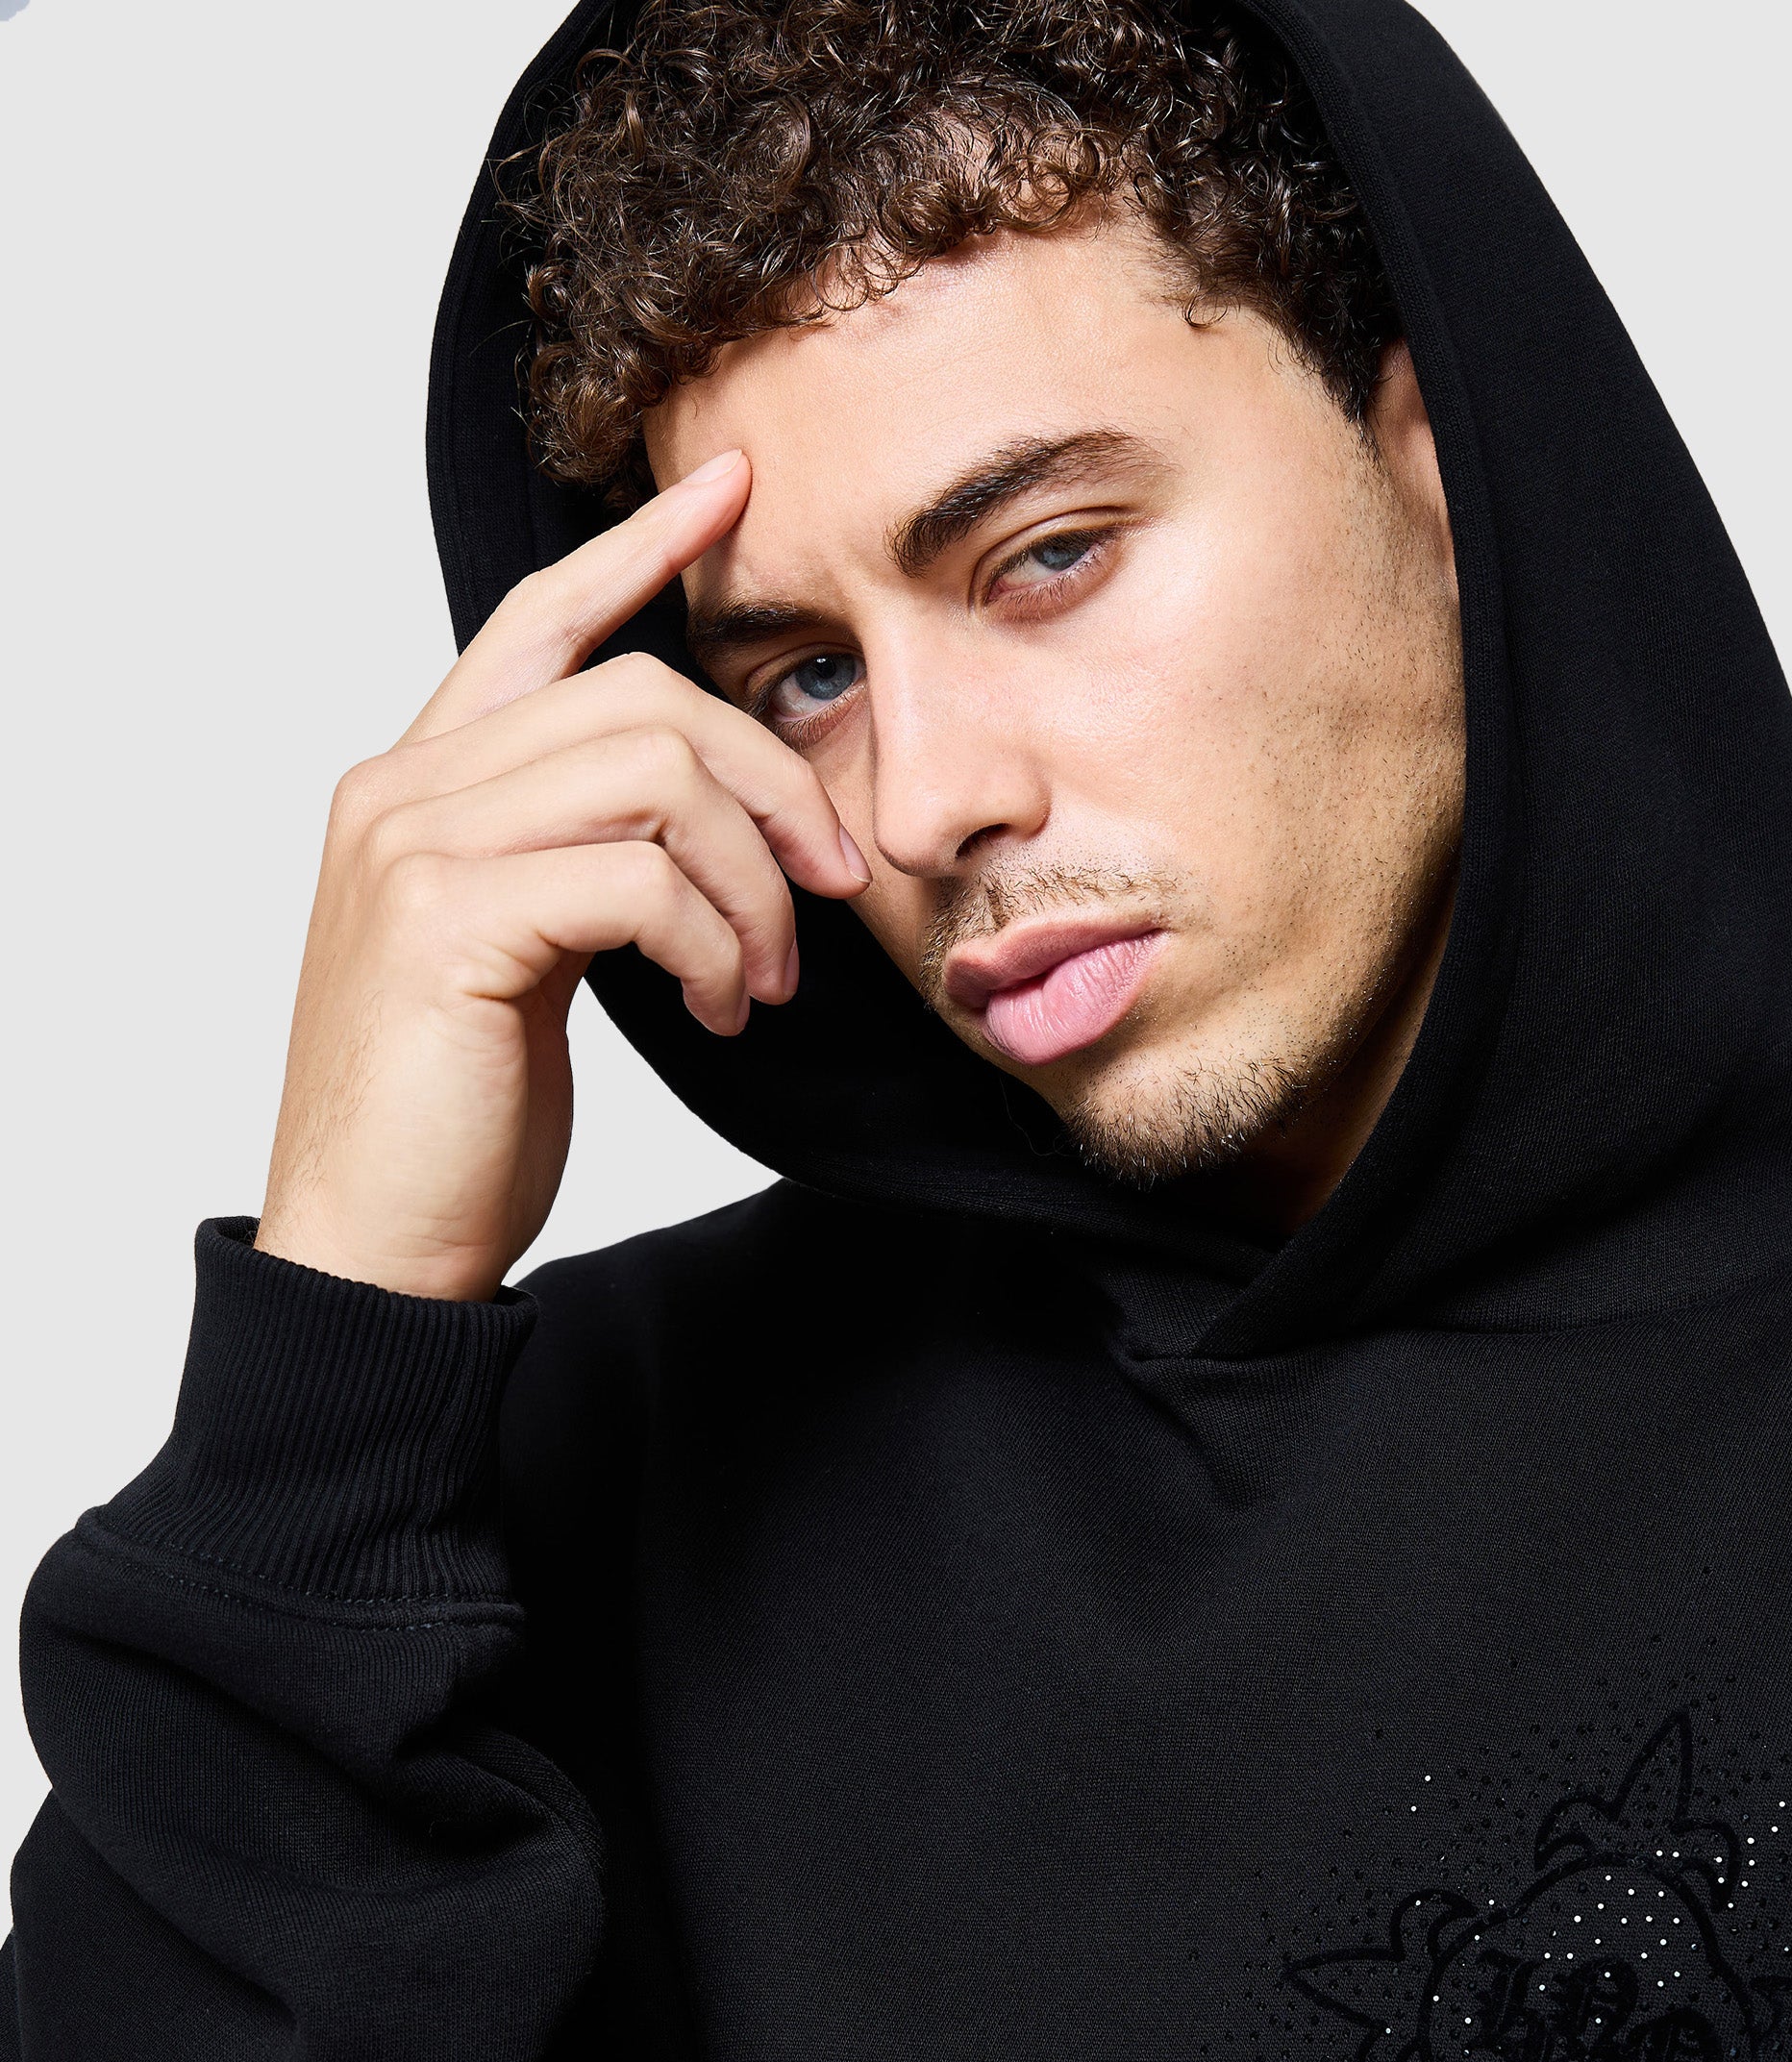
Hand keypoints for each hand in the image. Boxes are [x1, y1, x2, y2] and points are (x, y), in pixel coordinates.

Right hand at [256, 448, 869, 1302]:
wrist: (374, 1244)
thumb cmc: (454, 1117)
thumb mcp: (524, 957)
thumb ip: (576, 862)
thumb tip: (699, 822)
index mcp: (415, 783)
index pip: (537, 623)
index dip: (638, 553)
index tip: (732, 497)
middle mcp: (401, 790)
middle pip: (635, 696)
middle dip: (766, 784)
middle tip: (827, 888)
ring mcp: (415, 848)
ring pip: (651, 776)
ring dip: (750, 883)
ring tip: (762, 982)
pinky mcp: (449, 923)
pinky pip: (638, 876)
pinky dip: (712, 939)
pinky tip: (721, 1009)